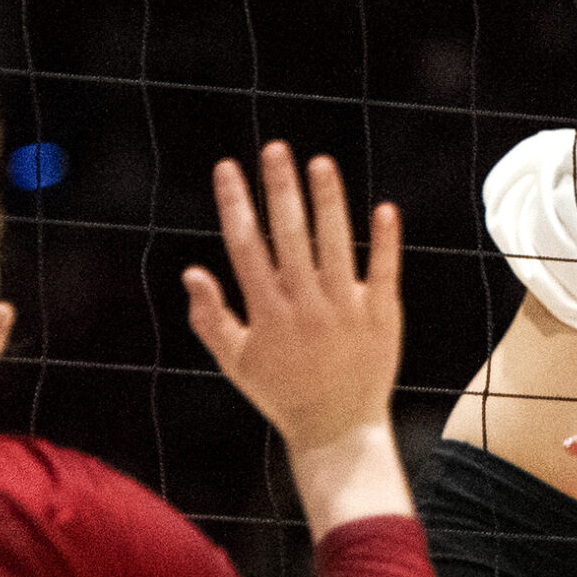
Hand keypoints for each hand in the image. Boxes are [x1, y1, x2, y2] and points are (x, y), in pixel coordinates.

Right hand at [182, 143, 412, 537]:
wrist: (337, 428)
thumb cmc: (282, 392)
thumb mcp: (237, 360)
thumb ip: (210, 317)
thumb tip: (191, 270)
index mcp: (266, 312)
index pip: (245, 246)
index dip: (235, 204)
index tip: (228, 167)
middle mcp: (304, 305)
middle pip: (289, 235)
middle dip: (280, 188)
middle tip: (276, 148)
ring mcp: (345, 307)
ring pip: (335, 243)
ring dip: (328, 201)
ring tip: (320, 162)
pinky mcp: (383, 312)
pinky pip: (384, 269)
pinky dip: (385, 240)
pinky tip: (384, 207)